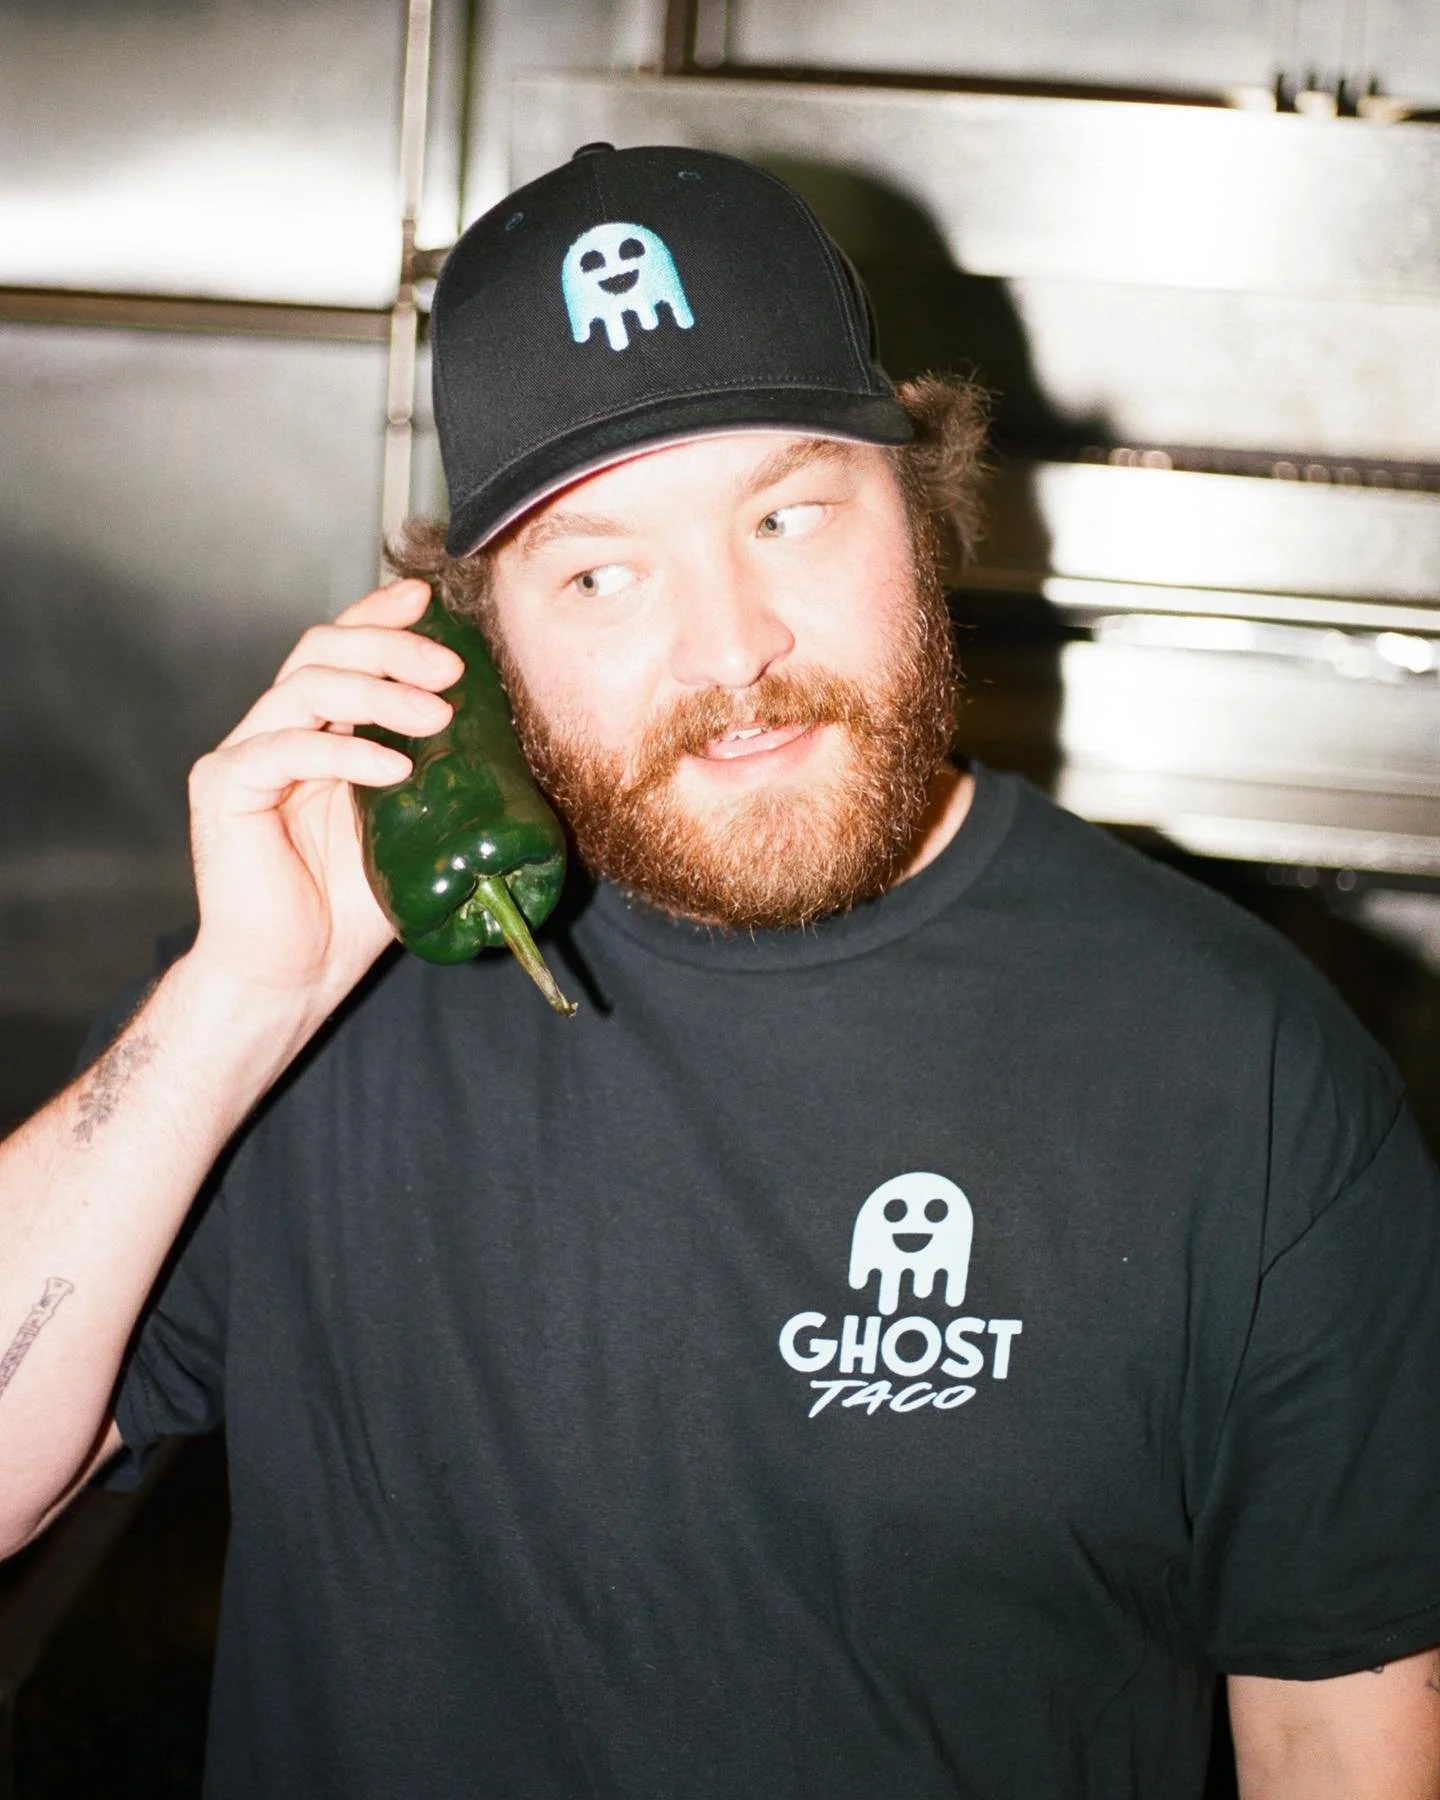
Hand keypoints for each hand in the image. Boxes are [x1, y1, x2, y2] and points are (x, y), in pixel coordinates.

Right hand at [184, 580, 463, 1011]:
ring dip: (378, 695)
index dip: (380, 615)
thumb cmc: (351, 907)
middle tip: (450, 670)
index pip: (342, 650)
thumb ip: (437, 779)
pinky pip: (284, 749)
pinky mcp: (223, 787)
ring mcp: (245, 755)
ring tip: (435, 718)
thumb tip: (510, 744)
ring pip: (306, 688)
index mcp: (316, 731)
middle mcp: (275, 730)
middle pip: (323, 651)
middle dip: (391, 648)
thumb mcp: (411, 827)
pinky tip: (392, 769)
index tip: (430, 601)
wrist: (296, 971)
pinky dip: (344, 753)